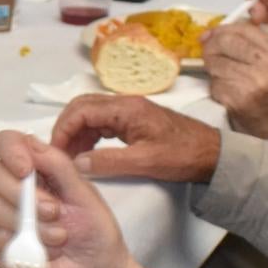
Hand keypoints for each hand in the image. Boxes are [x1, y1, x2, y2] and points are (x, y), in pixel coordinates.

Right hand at [0, 133, 157, 267]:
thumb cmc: (94, 235)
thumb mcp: (84, 194)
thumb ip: (59, 166)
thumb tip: (29, 141)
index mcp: (36, 171)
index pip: (7, 144)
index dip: (11, 150)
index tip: (27, 169)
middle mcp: (12, 189)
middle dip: (22, 192)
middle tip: (54, 211)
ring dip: (26, 221)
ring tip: (57, 237)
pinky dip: (17, 240)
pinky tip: (40, 251)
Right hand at [50, 92, 222, 184]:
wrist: (212, 154)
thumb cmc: (183, 155)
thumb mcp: (145, 162)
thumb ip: (108, 162)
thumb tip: (77, 163)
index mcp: (127, 108)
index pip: (82, 110)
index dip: (63, 129)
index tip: (55, 151)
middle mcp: (125, 104)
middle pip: (82, 106)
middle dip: (65, 128)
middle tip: (58, 153)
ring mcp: (129, 111)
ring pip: (90, 114)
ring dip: (76, 132)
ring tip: (70, 157)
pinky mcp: (133, 121)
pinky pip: (102, 122)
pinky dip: (89, 135)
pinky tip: (87, 153)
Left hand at [202, 21, 267, 141]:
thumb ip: (258, 46)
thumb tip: (220, 32)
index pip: (245, 30)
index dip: (223, 29)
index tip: (213, 34)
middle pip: (227, 42)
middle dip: (212, 45)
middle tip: (208, 50)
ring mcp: (252, 84)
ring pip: (216, 62)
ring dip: (212, 67)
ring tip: (221, 75)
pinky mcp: (236, 100)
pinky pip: (214, 83)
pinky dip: (215, 85)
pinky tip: (225, 91)